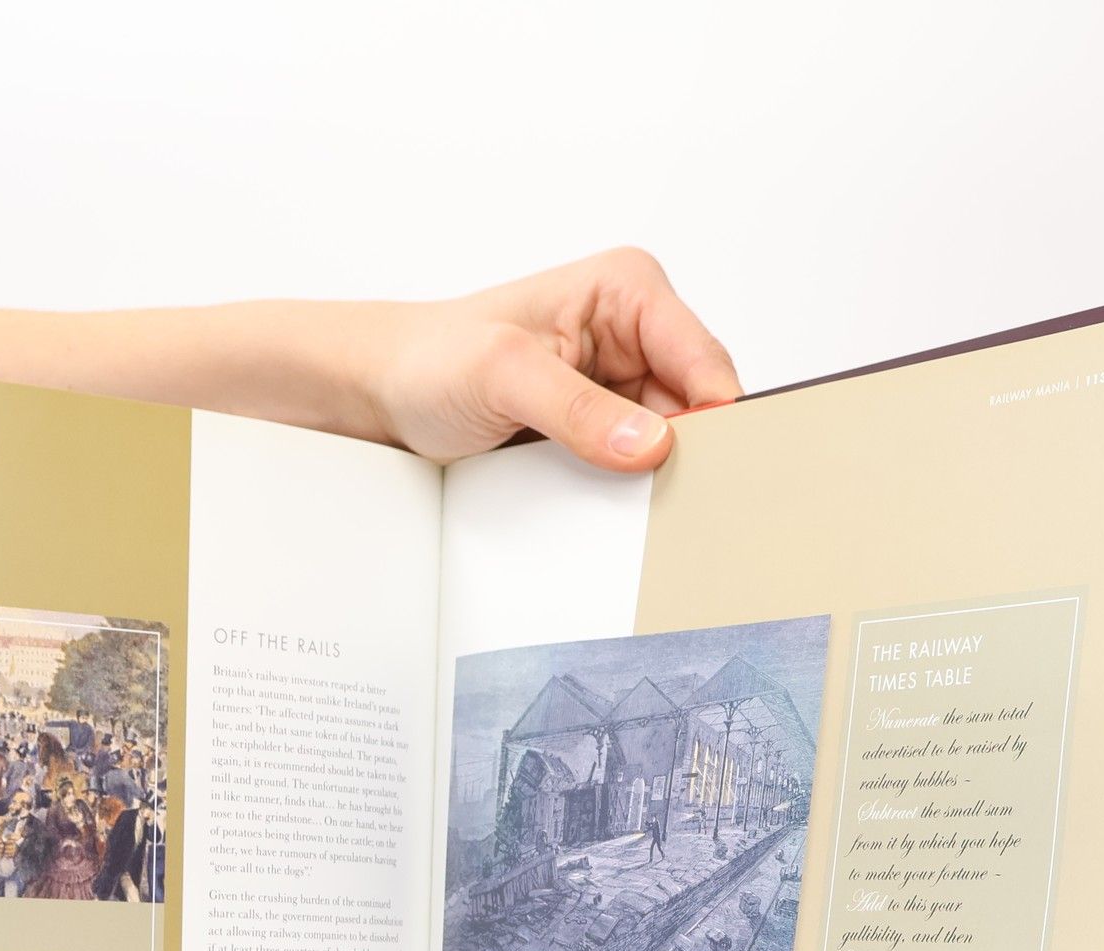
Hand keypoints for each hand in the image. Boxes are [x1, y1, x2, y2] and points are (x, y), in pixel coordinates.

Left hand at [365, 249, 741, 471]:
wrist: (386, 393)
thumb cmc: (432, 360)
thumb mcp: (502, 375)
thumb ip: (577, 408)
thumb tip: (650, 444)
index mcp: (627, 291)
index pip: (703, 361)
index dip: (717, 421)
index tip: (713, 475)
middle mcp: (633, 332)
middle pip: (697, 408)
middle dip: (687, 455)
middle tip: (671, 504)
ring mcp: (618, 384)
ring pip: (672, 444)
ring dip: (654, 478)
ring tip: (626, 504)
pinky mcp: (599, 426)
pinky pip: (636, 467)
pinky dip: (628, 490)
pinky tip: (610, 506)